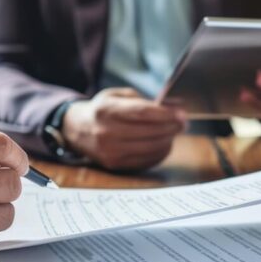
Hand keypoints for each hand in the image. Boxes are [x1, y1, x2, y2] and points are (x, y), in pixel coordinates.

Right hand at [62, 88, 186, 170]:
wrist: (77, 130)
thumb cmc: (102, 110)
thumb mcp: (116, 96)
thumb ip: (142, 100)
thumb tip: (171, 108)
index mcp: (106, 110)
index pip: (142, 113)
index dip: (165, 114)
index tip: (181, 113)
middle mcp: (106, 132)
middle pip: (149, 131)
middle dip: (171, 127)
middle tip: (183, 123)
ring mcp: (110, 151)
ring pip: (150, 147)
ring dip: (168, 140)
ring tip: (174, 132)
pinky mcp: (114, 165)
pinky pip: (146, 160)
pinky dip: (160, 152)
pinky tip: (164, 144)